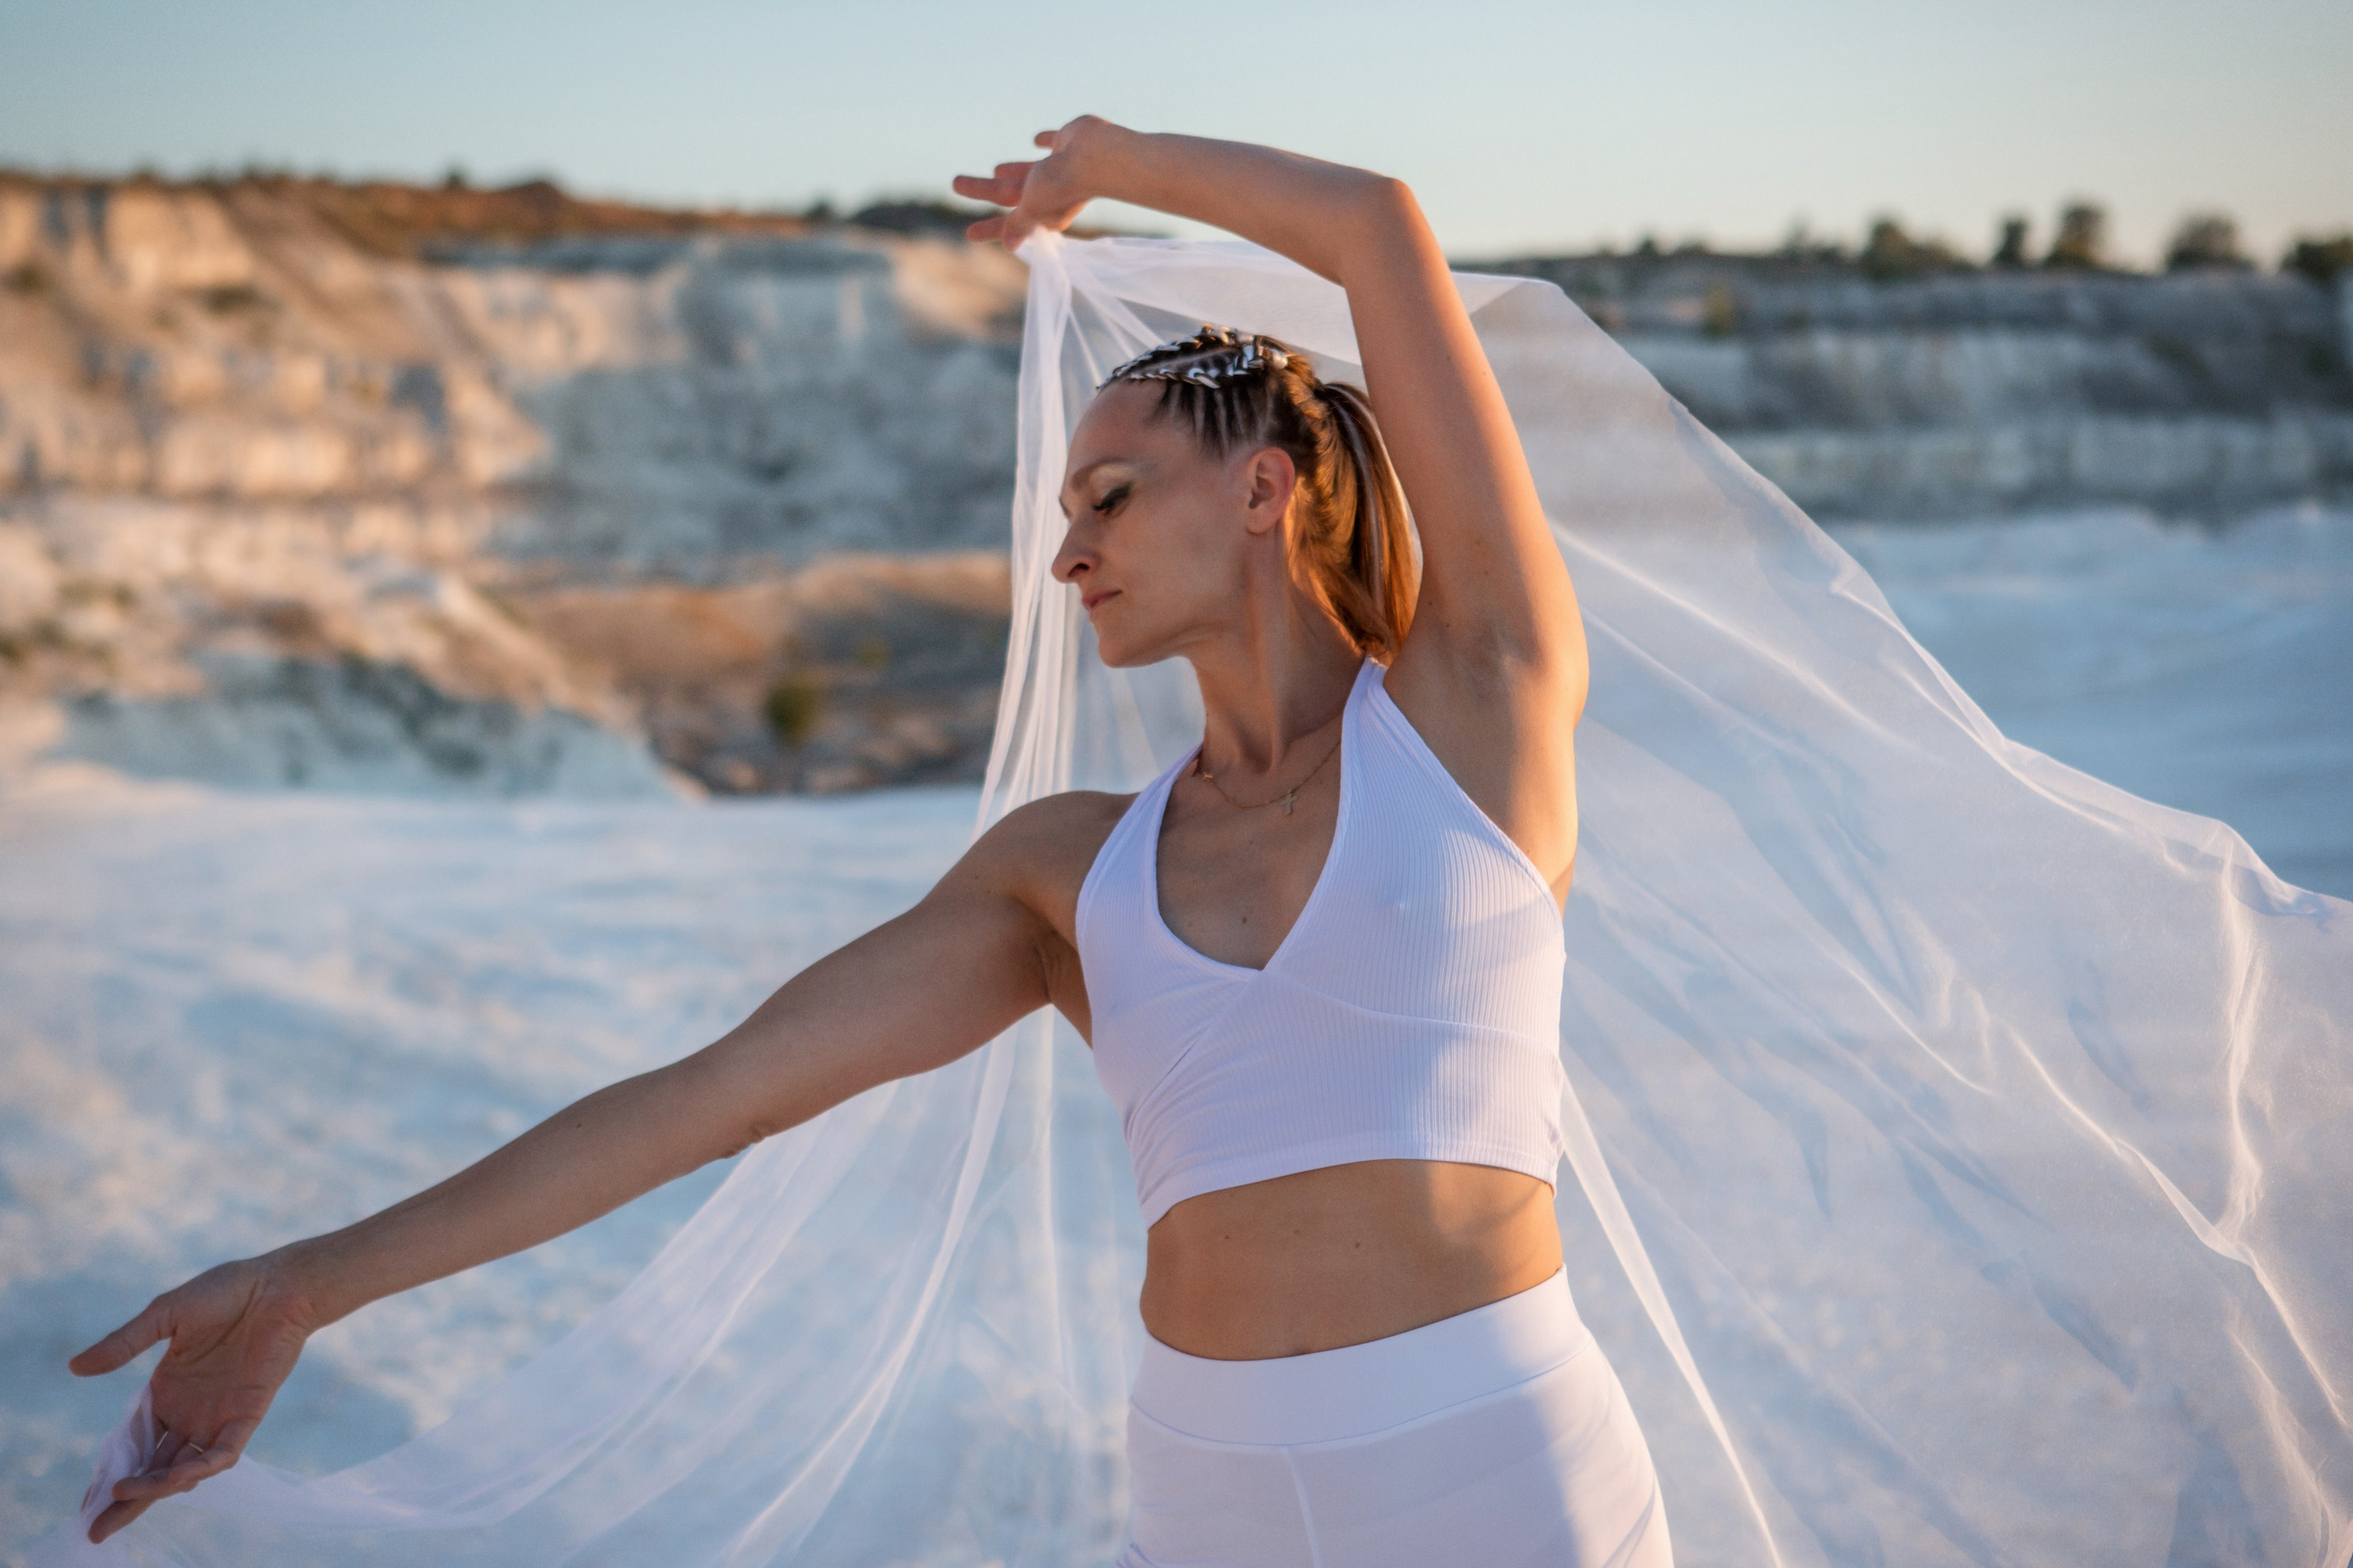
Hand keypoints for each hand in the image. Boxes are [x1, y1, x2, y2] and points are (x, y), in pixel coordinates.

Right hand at [68, 1255, 319, 1543]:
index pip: (132, 1446)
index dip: (110, 1474)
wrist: (277, 1284)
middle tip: (96, 1529)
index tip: (86, 1504)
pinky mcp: (247, 1413)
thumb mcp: (164, 1317)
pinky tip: (177, 1476)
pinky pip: (223, 1451)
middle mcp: (190, 1412)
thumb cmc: (225, 1292)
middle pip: (153, 1468)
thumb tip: (74, 1368)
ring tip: (123, 1496)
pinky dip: (202, 1468)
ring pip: (184, 1468)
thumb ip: (124, 1344)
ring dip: (156, 1487)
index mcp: (166, 1394)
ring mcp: (217, 1416)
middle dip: (126, 1500)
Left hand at [952, 115, 1115, 249]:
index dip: (990, 229)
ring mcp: (1061, 166)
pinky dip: (1045, 141)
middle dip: (983, 189)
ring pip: (1029, 170)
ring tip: (995, 169)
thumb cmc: (1064, 184)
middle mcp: (1052, 191)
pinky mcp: (1069, 142)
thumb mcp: (1034, 207)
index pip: (1009, 223)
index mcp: (1043, 210)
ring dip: (1013, 171)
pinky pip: (1054, 142)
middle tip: (955, 183)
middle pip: (1009, 192)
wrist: (1097, 155)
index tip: (968, 235)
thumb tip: (1009, 245)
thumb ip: (1020, 223)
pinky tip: (1037, 140)